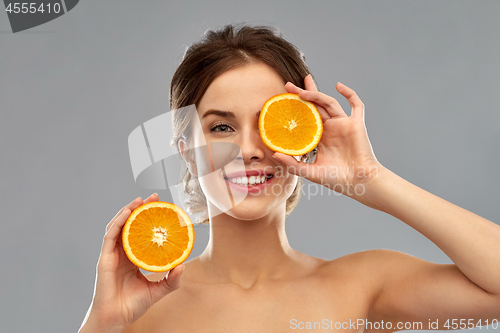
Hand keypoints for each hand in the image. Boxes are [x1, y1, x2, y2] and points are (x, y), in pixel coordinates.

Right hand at [79, 194, 184, 331]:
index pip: (140, 233)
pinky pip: (110, 236)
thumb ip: (172, 280)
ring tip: (140, 200)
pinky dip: (118, 222)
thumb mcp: (158, 290)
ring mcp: (112, 255)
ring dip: (127, 211)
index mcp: (133, 258)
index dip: (148, 219)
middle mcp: (121, 254)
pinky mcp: (104, 259)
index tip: (161, 207)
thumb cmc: (133, 306)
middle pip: (129, 225)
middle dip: (139, 209)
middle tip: (153, 198)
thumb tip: (183, 265)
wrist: (117, 319)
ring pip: (118, 226)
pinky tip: (127, 213)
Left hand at [273, 75, 384, 200]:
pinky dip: (349, 94)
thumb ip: (293, 164)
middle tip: (288, 85)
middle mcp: (330, 128)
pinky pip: (356, 105)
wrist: (358, 182)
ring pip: (329, 103)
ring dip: (317, 94)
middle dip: (302, 94)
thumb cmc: (336, 179)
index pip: (304, 117)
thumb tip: (274, 154)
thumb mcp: (310, 172)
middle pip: (315, 105)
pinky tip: (338, 85)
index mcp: (318, 137)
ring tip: (302, 90)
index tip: (281, 102)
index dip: (295, 109)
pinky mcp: (356, 124)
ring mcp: (343, 124)